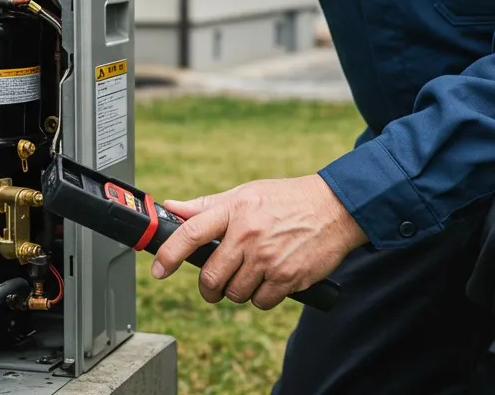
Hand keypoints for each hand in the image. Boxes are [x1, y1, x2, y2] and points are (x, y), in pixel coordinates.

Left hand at [151, 175, 367, 310]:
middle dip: (209, 287)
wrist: (336, 208)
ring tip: (252, 274)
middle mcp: (248, 235)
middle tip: (214, 285)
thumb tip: (172, 208)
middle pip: (211, 277)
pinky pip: (261, 301)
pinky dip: (262, 297)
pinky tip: (270, 280)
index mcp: (234, 210)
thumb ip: (207, 205)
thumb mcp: (245, 193)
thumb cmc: (286, 199)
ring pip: (235, 293)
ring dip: (238, 291)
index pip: (191, 234)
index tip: (158, 271)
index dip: (169, 255)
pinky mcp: (288, 277)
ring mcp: (268, 258)